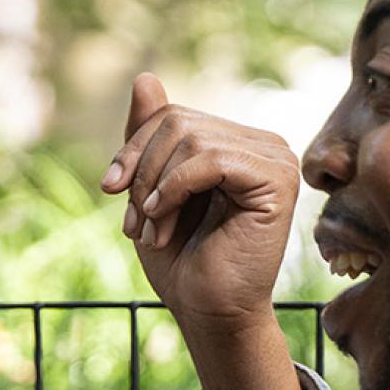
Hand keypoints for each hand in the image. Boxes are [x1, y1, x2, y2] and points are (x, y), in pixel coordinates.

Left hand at [101, 73, 300, 329]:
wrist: (207, 313)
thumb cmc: (182, 260)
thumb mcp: (150, 189)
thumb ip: (149, 136)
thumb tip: (145, 76)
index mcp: (237, 144)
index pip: (173, 115)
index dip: (133, 148)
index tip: (111, 190)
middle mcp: (263, 145)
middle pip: (178, 121)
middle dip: (142, 170)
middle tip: (133, 221)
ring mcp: (275, 159)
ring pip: (190, 137)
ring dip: (154, 188)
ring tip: (151, 229)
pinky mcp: (278, 180)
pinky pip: (209, 158)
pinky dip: (174, 188)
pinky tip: (164, 218)